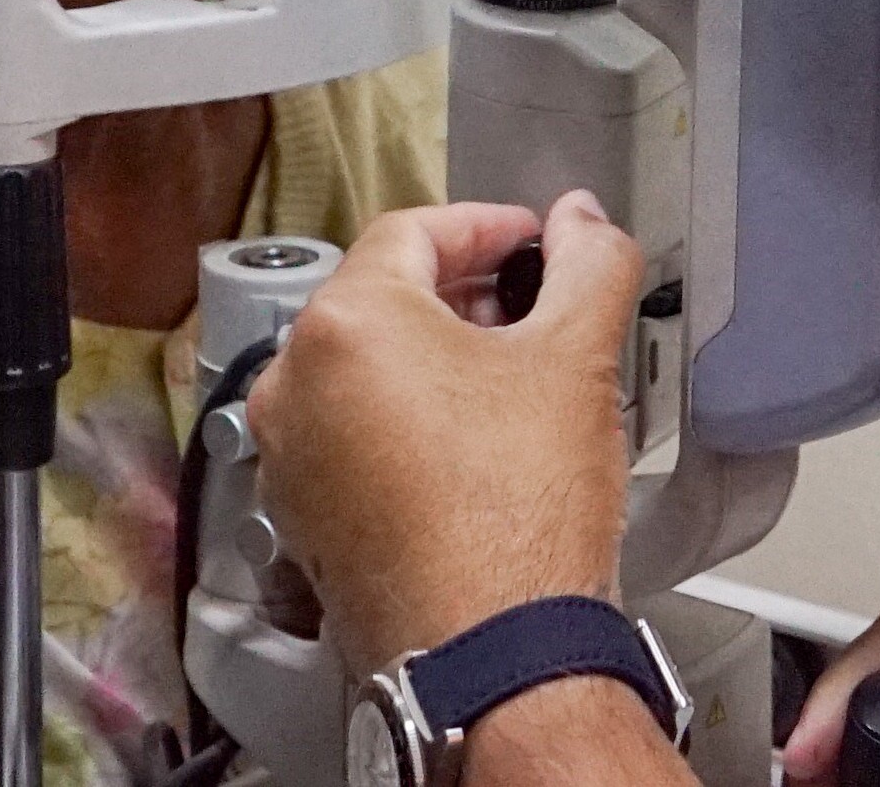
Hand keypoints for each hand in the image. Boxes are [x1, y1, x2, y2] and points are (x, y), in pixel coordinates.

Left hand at [247, 190, 643, 678]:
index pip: (412, 231)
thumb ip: (589, 263)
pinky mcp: (303, 519)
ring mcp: (290, 459)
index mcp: (345, 325)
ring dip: (436, 357)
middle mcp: (294, 387)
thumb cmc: (518, 517)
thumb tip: (584, 224)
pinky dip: (406, 420)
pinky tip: (475, 447)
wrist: (494, 656)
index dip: (487, 226)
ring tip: (512, 378)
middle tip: (532, 304)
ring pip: (363, 370)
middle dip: (464, 292)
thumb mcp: (578, 357)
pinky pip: (350, 436)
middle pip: (381, 298)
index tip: (533, 242)